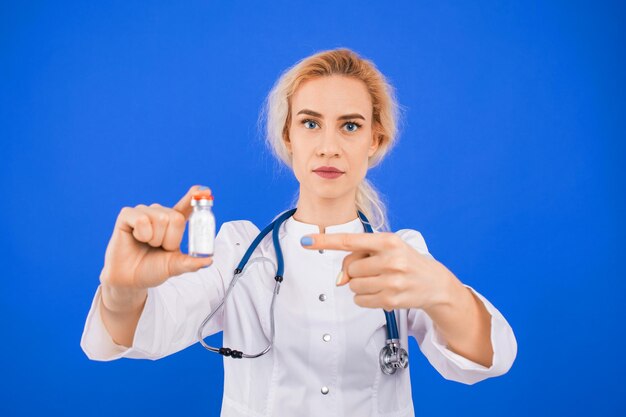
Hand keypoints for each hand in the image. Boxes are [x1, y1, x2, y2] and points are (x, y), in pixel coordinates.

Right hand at [99, 185, 213, 289]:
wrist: (130, 279)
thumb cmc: (152, 269)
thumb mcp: (175, 266)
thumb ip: (191, 263)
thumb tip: (209, 260)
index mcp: (173, 223)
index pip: (186, 207)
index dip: (194, 198)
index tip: (206, 190)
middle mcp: (159, 214)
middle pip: (176, 218)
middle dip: (170, 240)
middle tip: (159, 248)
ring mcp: (143, 212)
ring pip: (160, 219)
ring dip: (155, 239)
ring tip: (147, 244)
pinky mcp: (127, 214)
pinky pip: (142, 219)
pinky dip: (142, 234)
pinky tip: (136, 238)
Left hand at [300, 232, 454, 311]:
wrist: (434, 282)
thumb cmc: (404, 261)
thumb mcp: (385, 249)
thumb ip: (358, 257)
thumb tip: (339, 281)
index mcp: (388, 241)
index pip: (349, 241)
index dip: (325, 241)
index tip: (306, 241)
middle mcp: (391, 260)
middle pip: (350, 268)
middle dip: (357, 270)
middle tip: (376, 269)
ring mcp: (392, 282)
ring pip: (353, 285)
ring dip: (360, 284)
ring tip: (381, 280)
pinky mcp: (391, 301)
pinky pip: (360, 300)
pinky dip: (365, 297)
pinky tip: (382, 291)